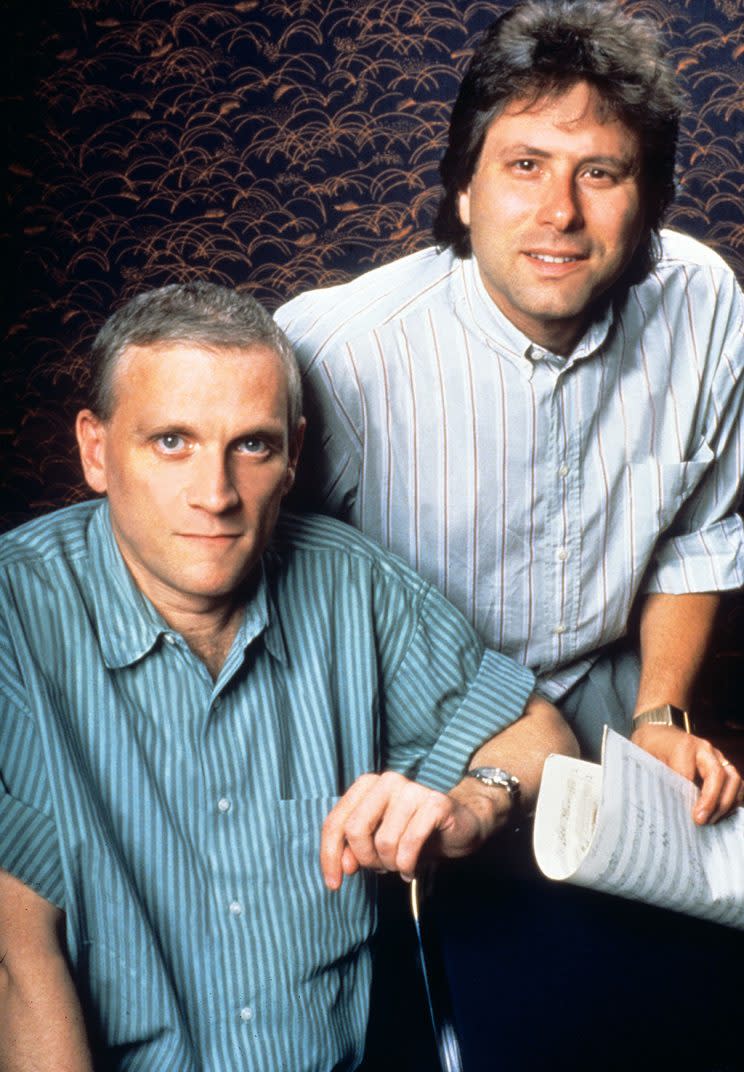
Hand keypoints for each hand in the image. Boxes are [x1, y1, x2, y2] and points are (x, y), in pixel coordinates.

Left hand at [320, 771, 491, 889]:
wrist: (461, 826)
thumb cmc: (414, 833)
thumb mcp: (378, 842)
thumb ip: (355, 849)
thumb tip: (344, 865)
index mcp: (367, 785)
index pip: (335, 822)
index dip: (329, 855)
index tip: (333, 883)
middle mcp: (387, 781)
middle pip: (355, 829)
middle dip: (365, 859)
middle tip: (380, 869)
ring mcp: (412, 789)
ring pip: (384, 841)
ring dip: (391, 864)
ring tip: (401, 865)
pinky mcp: (435, 803)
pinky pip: (410, 843)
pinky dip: (408, 865)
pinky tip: (411, 870)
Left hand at [631, 723, 742, 824]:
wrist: (658, 732)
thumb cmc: (650, 747)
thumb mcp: (644, 760)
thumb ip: (656, 779)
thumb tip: (667, 807)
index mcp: (683, 746)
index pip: (692, 775)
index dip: (693, 797)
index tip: (693, 816)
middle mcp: (704, 748)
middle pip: (718, 775)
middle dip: (713, 801)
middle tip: (702, 821)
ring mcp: (715, 755)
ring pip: (733, 778)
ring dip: (726, 803)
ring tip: (711, 820)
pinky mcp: (722, 763)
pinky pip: (736, 782)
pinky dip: (732, 799)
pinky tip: (719, 813)